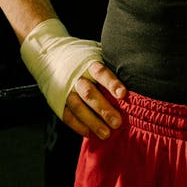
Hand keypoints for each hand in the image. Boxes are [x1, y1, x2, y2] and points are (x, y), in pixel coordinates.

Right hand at [20, 18, 126, 139]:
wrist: (49, 54)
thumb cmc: (82, 56)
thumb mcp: (96, 52)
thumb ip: (111, 63)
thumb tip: (136, 73)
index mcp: (88, 62)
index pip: (101, 72)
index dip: (112, 83)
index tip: (123, 94)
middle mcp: (76, 76)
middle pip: (90, 93)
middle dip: (104, 109)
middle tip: (118, 122)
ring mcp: (64, 89)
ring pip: (78, 107)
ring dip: (92, 122)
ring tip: (106, 134)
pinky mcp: (56, 101)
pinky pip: (67, 116)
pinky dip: (79, 126)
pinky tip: (90, 134)